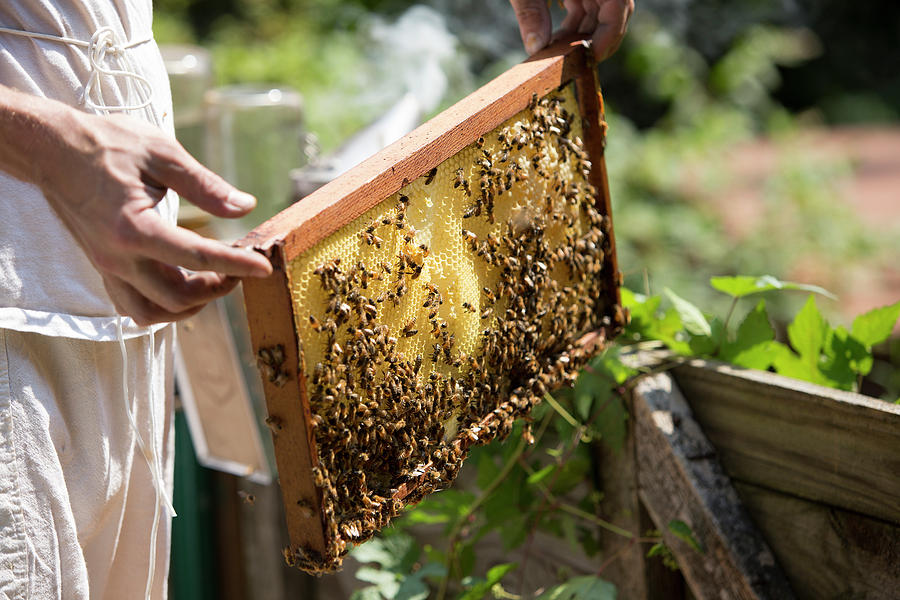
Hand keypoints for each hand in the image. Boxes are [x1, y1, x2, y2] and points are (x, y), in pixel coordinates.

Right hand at [6, 91, 272, 325]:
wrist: (53, 149)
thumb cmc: (107, 144)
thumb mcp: (162, 153)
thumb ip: (205, 185)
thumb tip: (244, 207)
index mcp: (134, 228)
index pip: (196, 257)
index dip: (235, 265)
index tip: (263, 267)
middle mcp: (118, 257)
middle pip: (177, 298)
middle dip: (216, 288)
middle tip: (239, 268)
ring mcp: (108, 267)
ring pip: (153, 312)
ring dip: (190, 305)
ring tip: (214, 279)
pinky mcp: (104, 268)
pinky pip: (134, 305)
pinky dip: (164, 304)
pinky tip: (185, 282)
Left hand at [510, 0, 633, 60]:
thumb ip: (530, 10)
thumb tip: (536, 47)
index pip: (620, 4)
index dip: (611, 33)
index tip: (591, 56)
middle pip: (614, 13)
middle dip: (595, 40)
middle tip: (572, 65)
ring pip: (599, 13)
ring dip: (582, 36)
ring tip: (558, 55)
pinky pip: (586, 6)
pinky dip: (573, 25)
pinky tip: (555, 41)